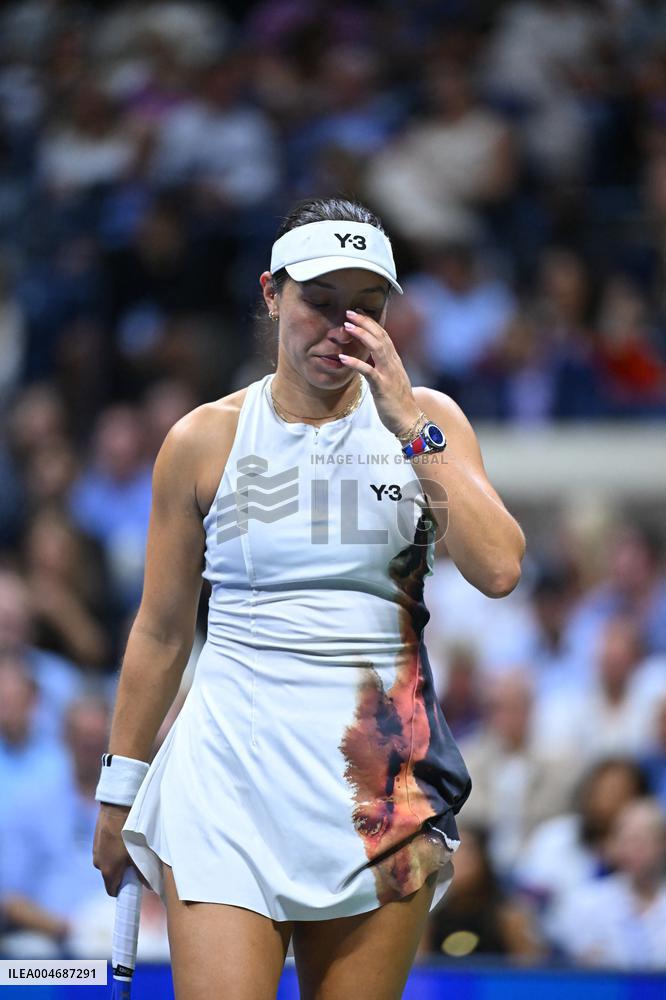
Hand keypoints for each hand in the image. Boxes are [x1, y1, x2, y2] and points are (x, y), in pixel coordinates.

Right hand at [92, 803, 146, 895]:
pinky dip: (113, 848)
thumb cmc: (130, 832)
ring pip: (108, 861)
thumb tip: (147, 885)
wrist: (117, 806)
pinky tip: (123, 837)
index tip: (132, 884)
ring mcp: (96, 850)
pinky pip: (105, 850)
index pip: (112, 891)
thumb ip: (143, 872)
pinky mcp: (96, 839)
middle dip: (122, 872)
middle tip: (135, 862)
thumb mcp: (140, 853)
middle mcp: (98, 863)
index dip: (123, 890)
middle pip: (111, 875)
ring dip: (118, 859)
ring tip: (130, 847)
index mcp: (108, 871)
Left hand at [338, 310, 422, 438]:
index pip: (384, 335)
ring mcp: (388, 374)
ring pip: (377, 348)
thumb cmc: (398, 402)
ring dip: (362, 335)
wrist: (409, 419)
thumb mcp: (392, 379)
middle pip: (380, 336)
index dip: (371, 322)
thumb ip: (384, 366)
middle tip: (349, 312)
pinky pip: (368, 372)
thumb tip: (373, 358)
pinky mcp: (382, 387)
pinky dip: (356, 363)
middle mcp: (393, 363)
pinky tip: (343, 358)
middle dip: (365, 322)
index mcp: (394, 361)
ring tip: (347, 326)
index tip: (358, 313)